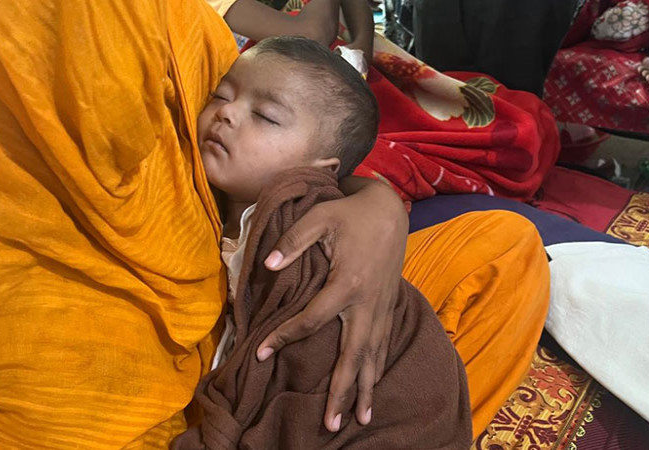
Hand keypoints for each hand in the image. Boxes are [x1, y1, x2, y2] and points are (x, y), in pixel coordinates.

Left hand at [256, 179, 407, 431]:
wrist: (389, 209)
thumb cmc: (350, 213)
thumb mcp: (319, 217)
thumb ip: (292, 240)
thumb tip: (267, 265)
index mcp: (347, 282)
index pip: (311, 320)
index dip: (283, 337)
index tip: (259, 352)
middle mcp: (367, 303)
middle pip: (353, 355)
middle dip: (341, 390)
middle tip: (330, 423)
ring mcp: (381, 307)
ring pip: (373, 356)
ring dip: (365, 389)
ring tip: (359, 419)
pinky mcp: (389, 306)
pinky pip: (383, 345)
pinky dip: (377, 369)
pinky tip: (371, 389)